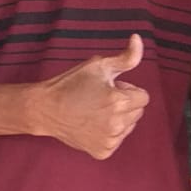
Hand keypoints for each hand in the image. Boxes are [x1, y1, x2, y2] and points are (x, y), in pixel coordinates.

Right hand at [28, 34, 148, 158]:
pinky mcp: (103, 151)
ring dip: (118, 118)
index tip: (109, 89)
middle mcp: (117, 124)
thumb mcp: (99, 65)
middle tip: (100, 99)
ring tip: (95, 111)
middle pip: (138, 112)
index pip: (143, 97)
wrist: (46, 109)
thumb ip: (126, 57)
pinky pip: (117, 139)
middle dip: (125, 104)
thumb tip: (138, 39)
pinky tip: (92, 125)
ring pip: (129, 126)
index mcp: (119, 102)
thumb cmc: (72, 84)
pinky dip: (109, 133)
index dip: (126, 90)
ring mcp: (110, 140)